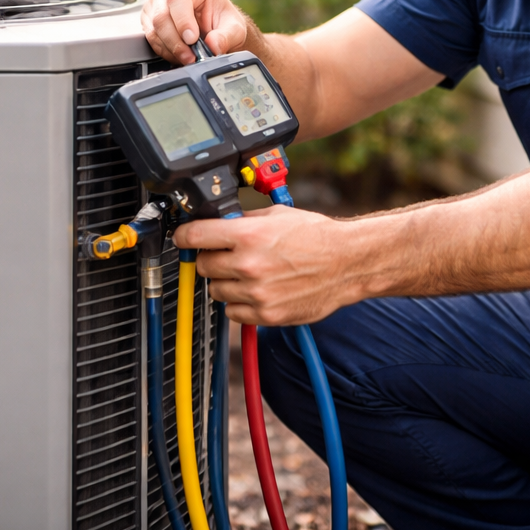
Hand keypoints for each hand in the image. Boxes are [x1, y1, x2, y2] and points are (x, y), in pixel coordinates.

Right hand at [141, 0, 252, 64]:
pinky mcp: (149, 17)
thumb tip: (213, 45)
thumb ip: (226, 36)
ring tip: (187, 58)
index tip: (192, 40)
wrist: (215, 25)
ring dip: (170, 48)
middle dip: (176, 41)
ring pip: (154, 28)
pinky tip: (178, 54)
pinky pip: (150, 37)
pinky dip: (164, 50)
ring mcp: (156, 2)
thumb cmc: (222, 19)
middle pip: (162, 15)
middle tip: (191, 56)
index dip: (183, 21)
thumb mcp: (234, 28)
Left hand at [175, 206, 359, 325]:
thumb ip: (244, 220)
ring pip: (216, 291)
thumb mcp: (277, 215)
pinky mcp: (266, 314)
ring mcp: (257, 292)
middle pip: (204, 265)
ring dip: (225, 282)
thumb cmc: (316, 237)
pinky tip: (256, 290)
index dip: (184, 236)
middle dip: (212, 258)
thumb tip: (217, 222)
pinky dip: (239, 303)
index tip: (182, 238)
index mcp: (249, 235)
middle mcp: (249, 264)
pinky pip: (233, 312)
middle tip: (227, 255)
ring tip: (247, 273)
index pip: (195, 236)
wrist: (347, 264)